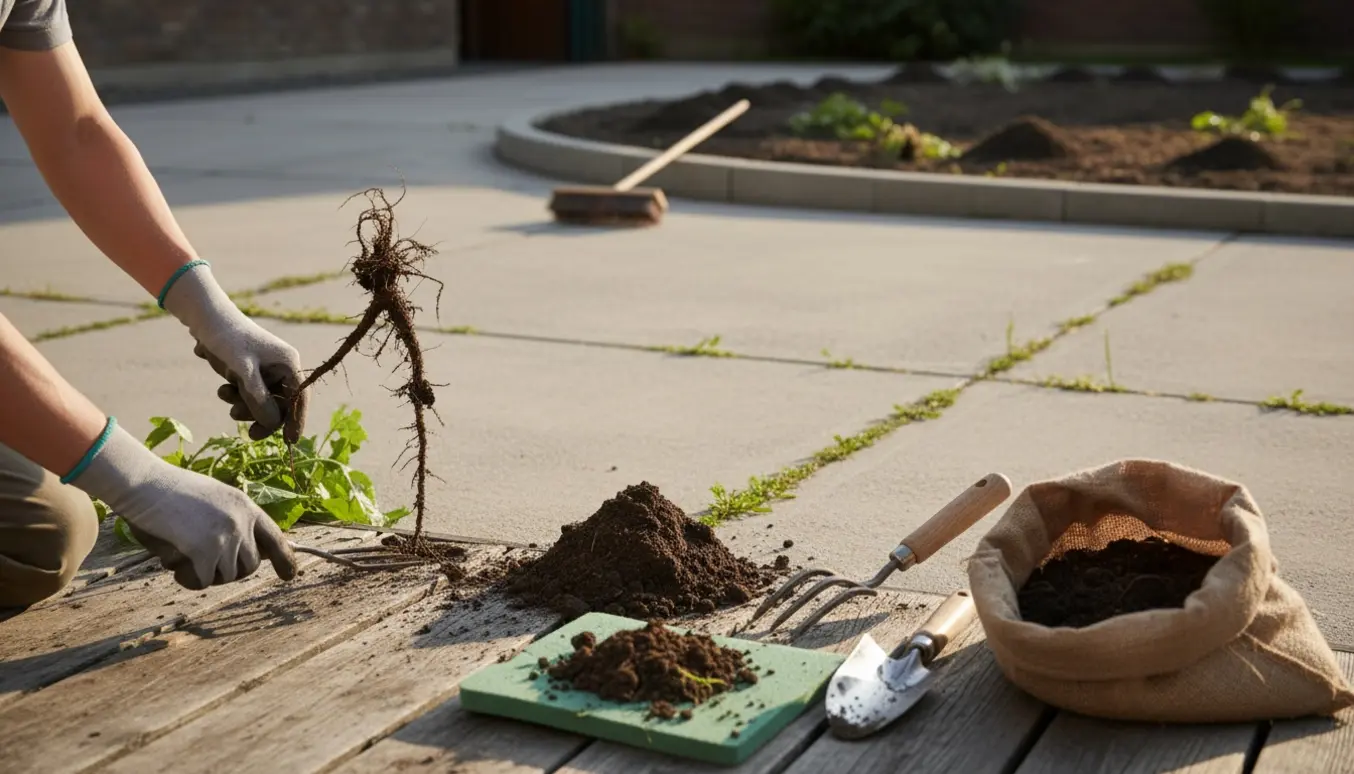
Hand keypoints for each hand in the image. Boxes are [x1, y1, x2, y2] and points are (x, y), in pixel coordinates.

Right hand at [69, 425, 297, 589]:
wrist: (143, 482)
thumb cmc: (167, 493)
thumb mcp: (211, 501)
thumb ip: (230, 522)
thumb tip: (247, 556)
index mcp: (245, 506)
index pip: (274, 537)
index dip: (284, 558)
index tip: (290, 575)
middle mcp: (242, 521)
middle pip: (249, 566)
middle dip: (228, 571)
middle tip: (202, 564)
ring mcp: (226, 536)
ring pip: (226, 576)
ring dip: (206, 574)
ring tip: (184, 558)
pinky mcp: (205, 550)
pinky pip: (204, 581)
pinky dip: (189, 580)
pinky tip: (175, 565)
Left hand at [160, 262, 309, 439]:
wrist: (204, 317)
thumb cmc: (227, 338)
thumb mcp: (243, 371)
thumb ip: (259, 398)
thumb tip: (273, 423)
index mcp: (288, 362)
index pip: (300, 397)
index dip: (296, 420)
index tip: (290, 442)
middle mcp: (281, 366)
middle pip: (280, 403)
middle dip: (262, 415)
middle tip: (249, 434)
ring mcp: (266, 369)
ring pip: (263, 400)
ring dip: (245, 406)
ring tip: (225, 397)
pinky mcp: (251, 370)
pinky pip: (249, 393)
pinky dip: (237, 396)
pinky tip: (223, 389)